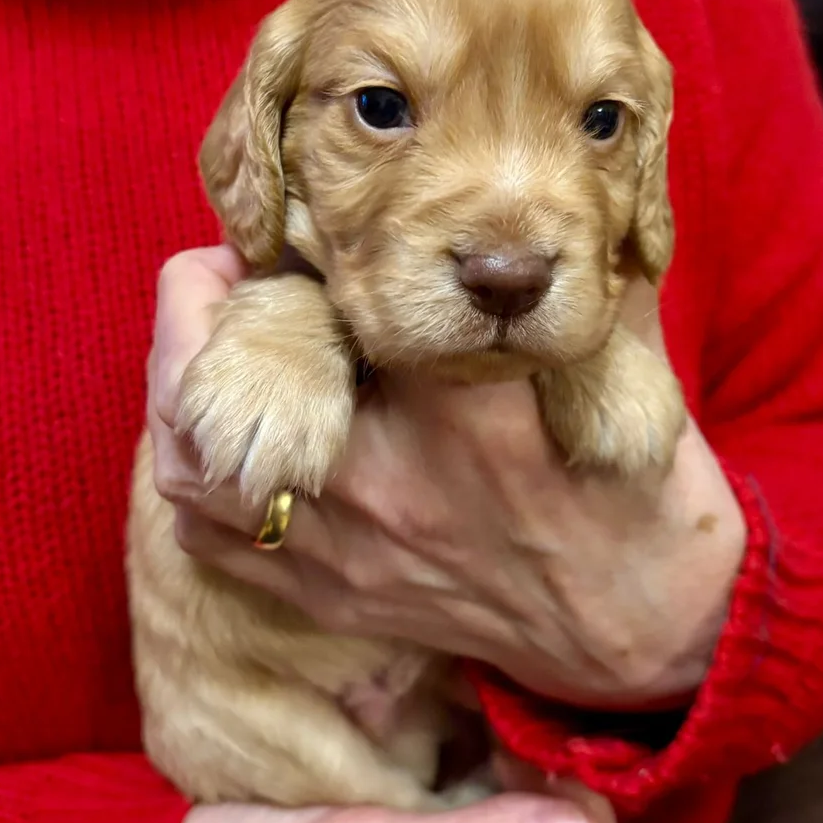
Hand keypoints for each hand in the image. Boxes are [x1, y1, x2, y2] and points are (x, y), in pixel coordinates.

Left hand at [150, 246, 745, 706]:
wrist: (644, 628)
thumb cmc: (637, 487)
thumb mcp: (625, 360)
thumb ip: (565, 273)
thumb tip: (517, 194)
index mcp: (470, 410)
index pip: (337, 300)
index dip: (297, 243)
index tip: (299, 221)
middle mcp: (390, 484)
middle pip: (233, 377)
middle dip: (200, 303)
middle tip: (220, 269)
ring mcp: (350, 553)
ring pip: (196, 465)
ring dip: (177, 389)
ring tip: (203, 344)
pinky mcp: (334, 598)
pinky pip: (214, 540)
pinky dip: (195, 474)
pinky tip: (222, 432)